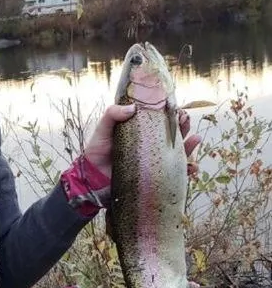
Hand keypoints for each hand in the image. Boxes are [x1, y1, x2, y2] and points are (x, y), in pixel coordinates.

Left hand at [83, 105, 201, 180]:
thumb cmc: (97, 152)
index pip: (159, 119)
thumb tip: (133, 108)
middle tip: (185, 118)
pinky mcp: (156, 176)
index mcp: (140, 131)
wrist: (93, 180)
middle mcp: (150, 144)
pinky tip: (192, 165)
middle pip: (172, 132)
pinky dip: (188, 168)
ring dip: (189, 144)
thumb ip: (112, 115)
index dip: (169, 112)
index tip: (174, 106)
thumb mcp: (103, 130)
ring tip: (195, 138)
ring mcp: (154, 160)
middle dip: (182, 125)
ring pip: (178, 150)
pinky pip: (176, 172)